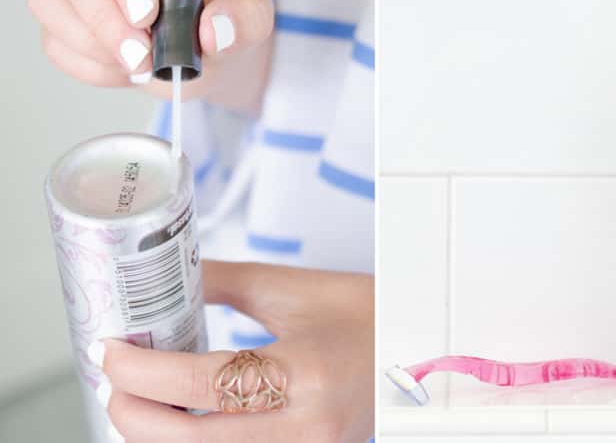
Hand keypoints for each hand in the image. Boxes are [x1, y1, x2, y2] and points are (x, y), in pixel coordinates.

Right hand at [27, 0, 273, 109]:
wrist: (211, 57)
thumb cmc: (227, 22)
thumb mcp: (254, 17)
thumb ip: (244, 19)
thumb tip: (213, 33)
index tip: (146, 14)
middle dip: (105, 19)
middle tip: (144, 56)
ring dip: (91, 43)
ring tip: (141, 66)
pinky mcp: (68, 24)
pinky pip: (54, 43)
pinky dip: (89, 67)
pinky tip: (126, 73)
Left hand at [96, 261, 373, 442]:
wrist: (414, 341)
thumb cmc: (361, 310)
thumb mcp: (290, 289)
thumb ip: (222, 282)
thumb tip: (162, 277)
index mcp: (305, 371)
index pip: (201, 383)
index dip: (143, 371)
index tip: (112, 351)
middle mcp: (307, 425)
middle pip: (193, 440)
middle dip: (136, 415)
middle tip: (115, 381)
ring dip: (161, 436)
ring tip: (141, 400)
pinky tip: (182, 421)